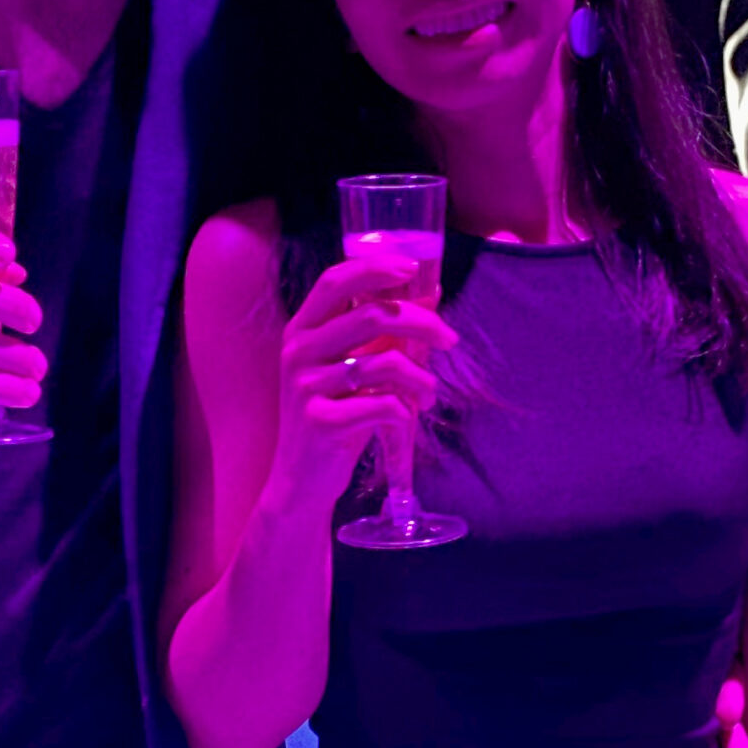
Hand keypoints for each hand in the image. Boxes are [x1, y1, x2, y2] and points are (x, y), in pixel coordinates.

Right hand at [271, 256, 454, 513]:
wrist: (302, 480)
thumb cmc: (334, 416)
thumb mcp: (351, 369)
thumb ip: (381, 333)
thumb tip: (430, 291)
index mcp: (302, 330)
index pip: (334, 281)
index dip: (373, 268)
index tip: (411, 268)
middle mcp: (298, 351)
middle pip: (371, 315)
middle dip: (421, 323)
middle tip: (449, 340)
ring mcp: (305, 386)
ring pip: (384, 363)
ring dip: (421, 378)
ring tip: (430, 394)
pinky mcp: (320, 421)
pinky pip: (381, 403)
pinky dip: (404, 409)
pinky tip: (405, 417)